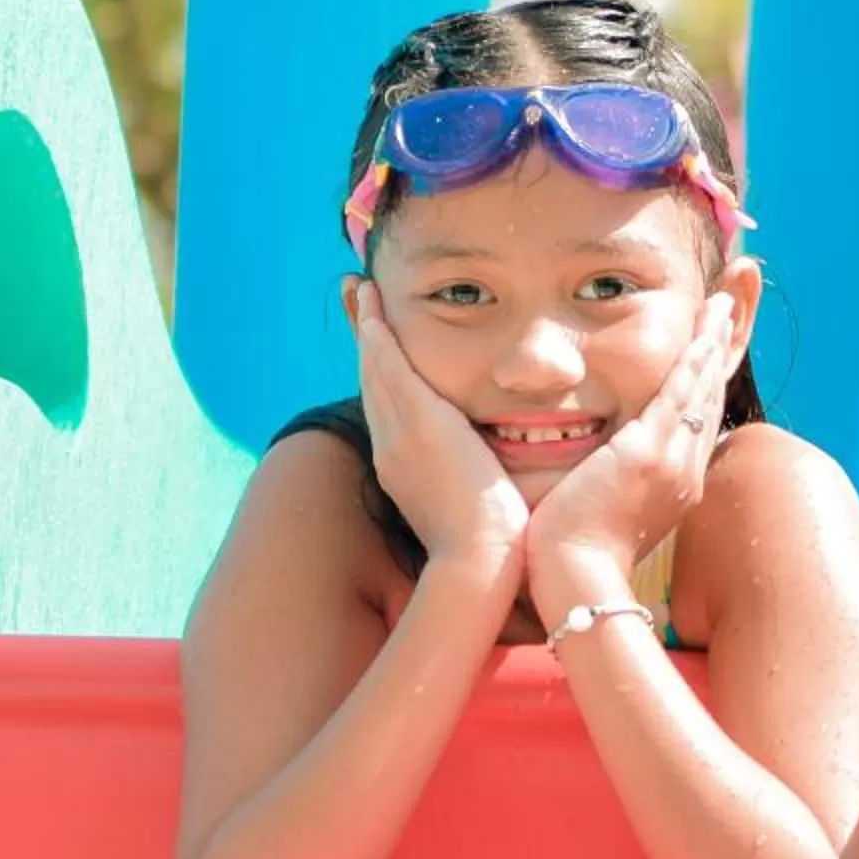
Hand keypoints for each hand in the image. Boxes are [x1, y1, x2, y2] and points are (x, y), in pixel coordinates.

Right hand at [348, 278, 528, 566]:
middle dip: (366, 344)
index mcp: (404, 472)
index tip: (379, 348)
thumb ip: (482, 486)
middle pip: (373, 383)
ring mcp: (398, 436)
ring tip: (363, 294)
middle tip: (360, 303)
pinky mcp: (417, 423)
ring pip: (376, 370)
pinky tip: (378, 309)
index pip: (390, 412)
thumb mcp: (478, 510)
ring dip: (368, 329)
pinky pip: (390, 367)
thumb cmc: (492, 549)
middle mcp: (391, 450)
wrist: (480, 564)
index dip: (382, 376)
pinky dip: (380, 336)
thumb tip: (499, 479)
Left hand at [524, 292, 738, 588]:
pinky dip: (695, 357)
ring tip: (722, 306)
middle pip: (710, 399)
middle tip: (728, 312)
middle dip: (719, 353)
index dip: (705, 383)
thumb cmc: (572, 561)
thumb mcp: (600, 517)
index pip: (695, 423)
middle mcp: (685, 472)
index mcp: (674, 488)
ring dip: (713, 343)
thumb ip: (603, 490)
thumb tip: (586, 478)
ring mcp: (673, 462)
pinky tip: (702, 329)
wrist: (573, 582)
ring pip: (702, 389)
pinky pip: (681, 392)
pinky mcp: (651, 452)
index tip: (709, 352)